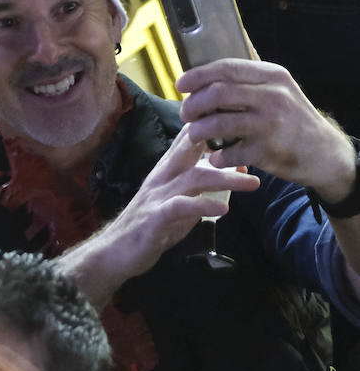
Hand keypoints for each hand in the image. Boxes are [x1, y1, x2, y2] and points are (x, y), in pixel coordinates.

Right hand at [59, 126, 258, 305]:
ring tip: (253, 183)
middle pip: (191, 151)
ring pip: (193, 178)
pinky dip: (202, 206)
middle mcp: (161, 178)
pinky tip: (223, 209)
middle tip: (255, 142)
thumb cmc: (149, 225)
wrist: (115, 251)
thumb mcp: (177, 201)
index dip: (210, 126)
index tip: (239, 119)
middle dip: (222, 145)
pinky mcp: (155, 218)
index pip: (187, 140)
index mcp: (166, 171)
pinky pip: (180, 207)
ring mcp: (157, 196)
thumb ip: (201, 187)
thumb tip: (233, 171)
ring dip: (225, 178)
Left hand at [178, 58, 353, 197]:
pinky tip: (217, 157)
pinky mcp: (269, 150)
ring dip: (198, 131)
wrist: (325, 153)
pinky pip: (229, 152)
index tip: (180, 85)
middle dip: (192, 104)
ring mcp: (271, 124)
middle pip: (217, 93)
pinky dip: (218, 157)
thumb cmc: (291, 119)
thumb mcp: (279, 89)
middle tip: (185, 114)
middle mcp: (273, 96)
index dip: (197, 75)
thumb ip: (248, 79)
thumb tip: (208, 68)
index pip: (226, 68)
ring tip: (195, 135)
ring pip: (218, 123)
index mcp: (272, 76)